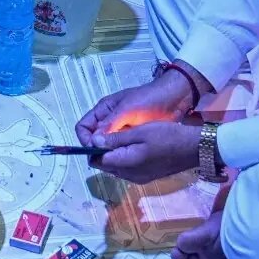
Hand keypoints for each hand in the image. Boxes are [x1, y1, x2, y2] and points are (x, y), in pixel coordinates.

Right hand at [74, 67, 196, 152]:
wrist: (175, 99)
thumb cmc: (148, 99)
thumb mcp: (127, 110)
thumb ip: (110, 124)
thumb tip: (93, 141)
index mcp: (103, 110)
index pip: (84, 127)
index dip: (85, 139)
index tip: (94, 149)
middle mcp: (109, 121)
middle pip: (94, 139)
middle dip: (97, 149)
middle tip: (107, 159)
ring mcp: (121, 130)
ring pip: (107, 146)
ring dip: (109, 153)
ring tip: (118, 159)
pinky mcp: (132, 138)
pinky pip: (120, 149)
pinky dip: (120, 154)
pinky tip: (126, 158)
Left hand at [89, 121, 200, 182]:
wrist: (194, 148)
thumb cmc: (166, 136)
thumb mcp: (139, 132)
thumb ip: (115, 138)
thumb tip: (93, 141)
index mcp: (125, 164)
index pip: (96, 161)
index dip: (93, 148)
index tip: (100, 134)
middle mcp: (129, 176)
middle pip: (105, 166)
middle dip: (103, 152)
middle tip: (112, 133)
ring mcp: (138, 178)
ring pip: (115, 168)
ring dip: (114, 155)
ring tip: (124, 138)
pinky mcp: (146, 177)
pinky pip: (127, 169)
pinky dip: (125, 159)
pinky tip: (135, 146)